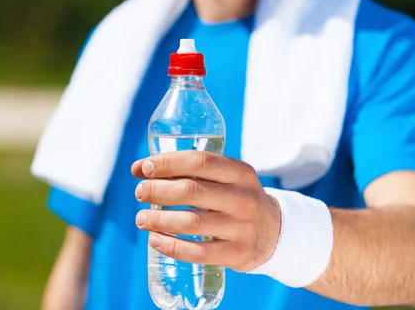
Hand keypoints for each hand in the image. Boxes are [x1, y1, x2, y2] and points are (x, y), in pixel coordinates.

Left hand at [131, 151, 280, 271]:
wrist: (275, 232)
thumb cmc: (236, 199)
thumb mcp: (227, 178)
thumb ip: (190, 172)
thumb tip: (139, 168)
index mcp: (241, 172)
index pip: (200, 161)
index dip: (167, 163)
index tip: (143, 168)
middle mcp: (244, 198)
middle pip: (191, 191)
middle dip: (157, 191)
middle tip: (140, 193)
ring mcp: (242, 227)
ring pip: (191, 223)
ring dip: (159, 220)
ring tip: (141, 219)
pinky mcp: (237, 254)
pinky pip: (198, 252)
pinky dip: (171, 246)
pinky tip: (154, 240)